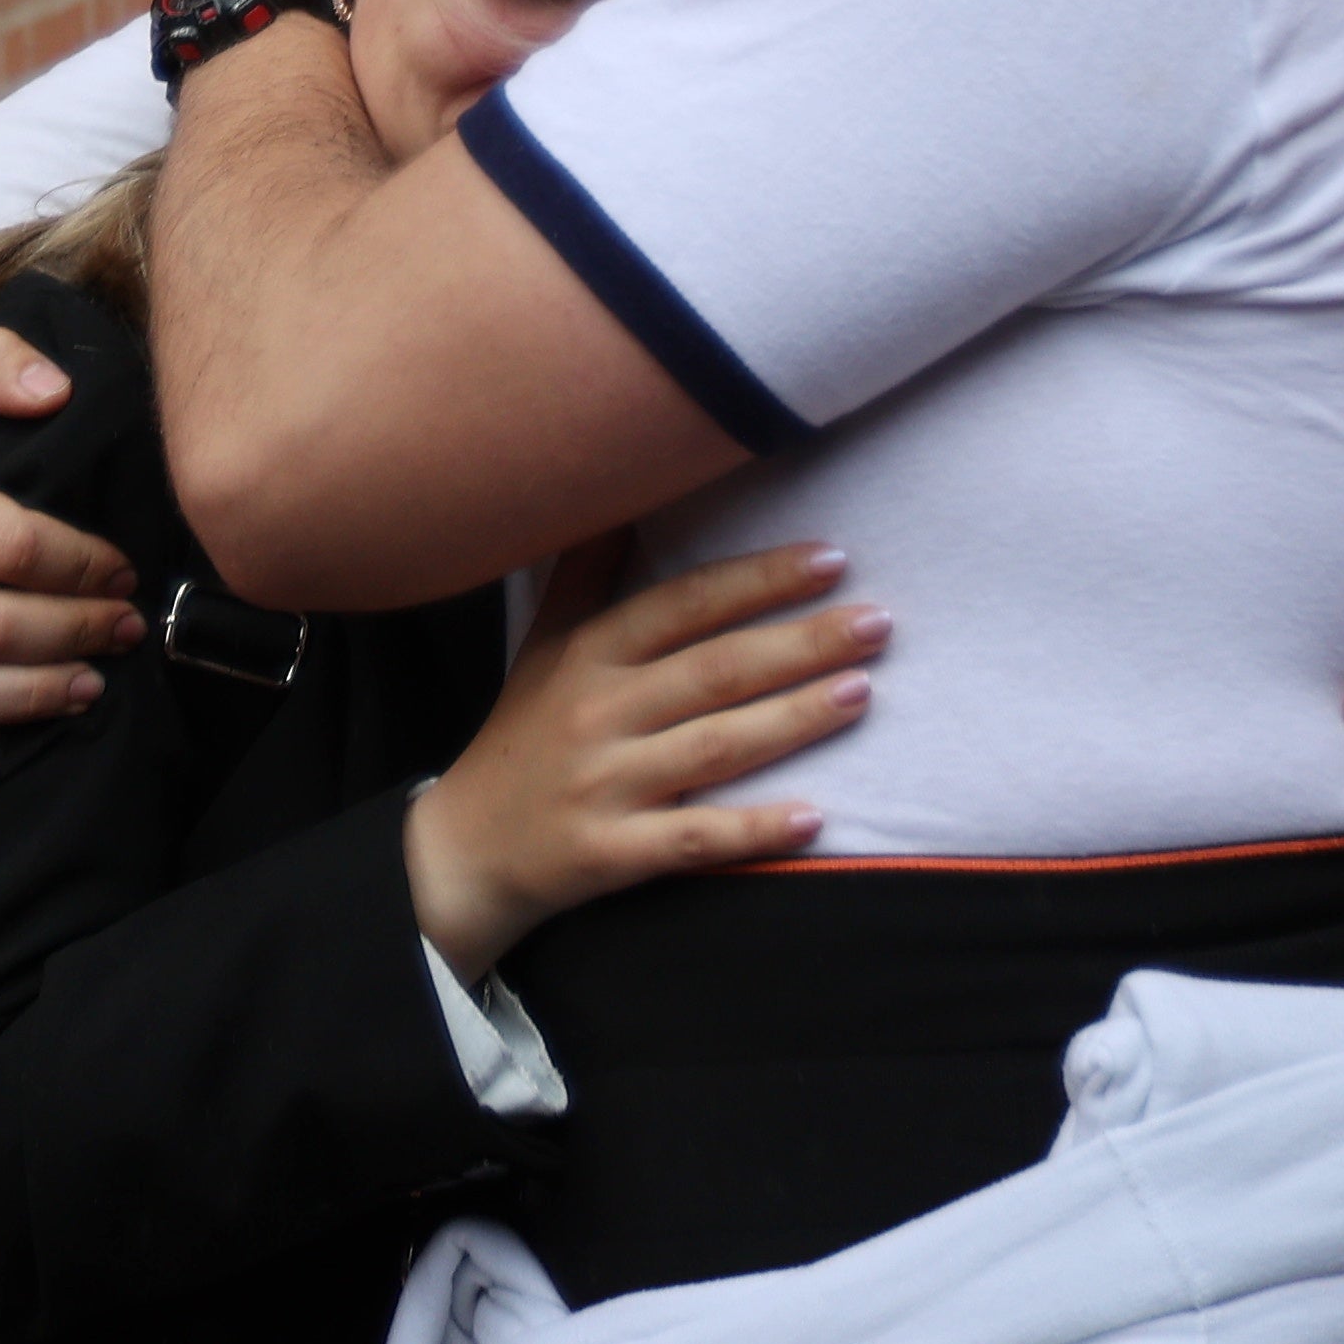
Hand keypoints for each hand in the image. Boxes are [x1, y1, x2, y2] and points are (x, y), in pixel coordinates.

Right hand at [403, 544, 878, 982]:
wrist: (465, 852)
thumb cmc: (524, 736)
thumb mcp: (546, 646)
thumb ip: (587, 572)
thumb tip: (622, 490)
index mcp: (590, 654)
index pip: (684, 605)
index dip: (757, 580)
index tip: (831, 558)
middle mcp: (598, 712)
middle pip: (714, 670)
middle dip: (799, 643)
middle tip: (878, 622)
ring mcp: (604, 784)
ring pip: (714, 747)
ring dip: (793, 720)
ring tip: (862, 692)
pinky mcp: (610, 853)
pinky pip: (692, 841)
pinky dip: (753, 830)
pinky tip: (815, 818)